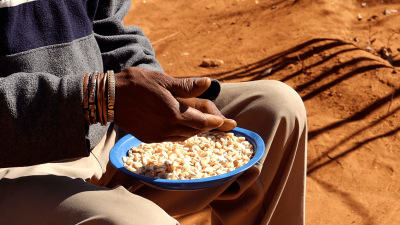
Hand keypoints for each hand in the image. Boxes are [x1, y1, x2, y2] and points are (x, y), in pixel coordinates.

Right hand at [113, 67, 235, 142]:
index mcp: (174, 113)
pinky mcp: (148, 138)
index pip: (202, 122)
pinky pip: (171, 139)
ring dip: (194, 131)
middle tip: (218, 122)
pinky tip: (181, 125)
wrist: (109, 97)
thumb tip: (208, 83)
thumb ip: (186, 86)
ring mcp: (157, 135)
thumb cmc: (137, 84)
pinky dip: (180, 133)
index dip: (215, 122)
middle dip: (207, 127)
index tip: (225, 122)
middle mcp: (168, 128)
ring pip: (183, 137)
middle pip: (195, 131)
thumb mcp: (163, 80)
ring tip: (201, 123)